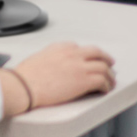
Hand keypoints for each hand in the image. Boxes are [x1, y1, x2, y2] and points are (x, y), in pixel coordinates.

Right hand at [0, 42, 115, 115]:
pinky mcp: (84, 80)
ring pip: (104, 67)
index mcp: (61, 47)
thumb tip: (56, 66)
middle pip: (97, 53)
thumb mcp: (40, 57)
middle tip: (109, 65)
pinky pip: (102, 81)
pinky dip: (106, 85)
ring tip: (110, 81)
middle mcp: (73, 53)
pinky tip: (105, 89)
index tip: (91, 60)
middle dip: (106, 59)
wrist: (25, 85)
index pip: (81, 48)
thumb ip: (53, 57)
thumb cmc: (27, 75)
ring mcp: (80, 66)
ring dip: (109, 75)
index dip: (89, 55)